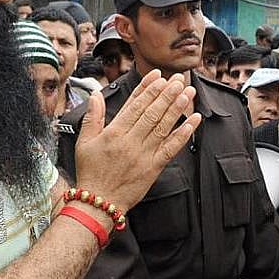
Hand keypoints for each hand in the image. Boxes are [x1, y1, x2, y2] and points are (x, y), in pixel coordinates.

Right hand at [74, 72, 201, 211]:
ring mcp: (144, 154)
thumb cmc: (91, 172)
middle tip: (178, 79)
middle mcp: (130, 141)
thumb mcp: (84, 142)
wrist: (99, 202)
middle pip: (152, 112)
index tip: (158, 76)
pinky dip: (184, 134)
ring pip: (163, 126)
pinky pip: (171, 148)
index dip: (148, 89)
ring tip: (187, 93)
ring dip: (177, 108)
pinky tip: (194, 122)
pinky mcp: (154, 168)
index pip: (134, 105)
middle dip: (167, 93)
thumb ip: (92, 117)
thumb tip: (95, 95)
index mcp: (113, 133)